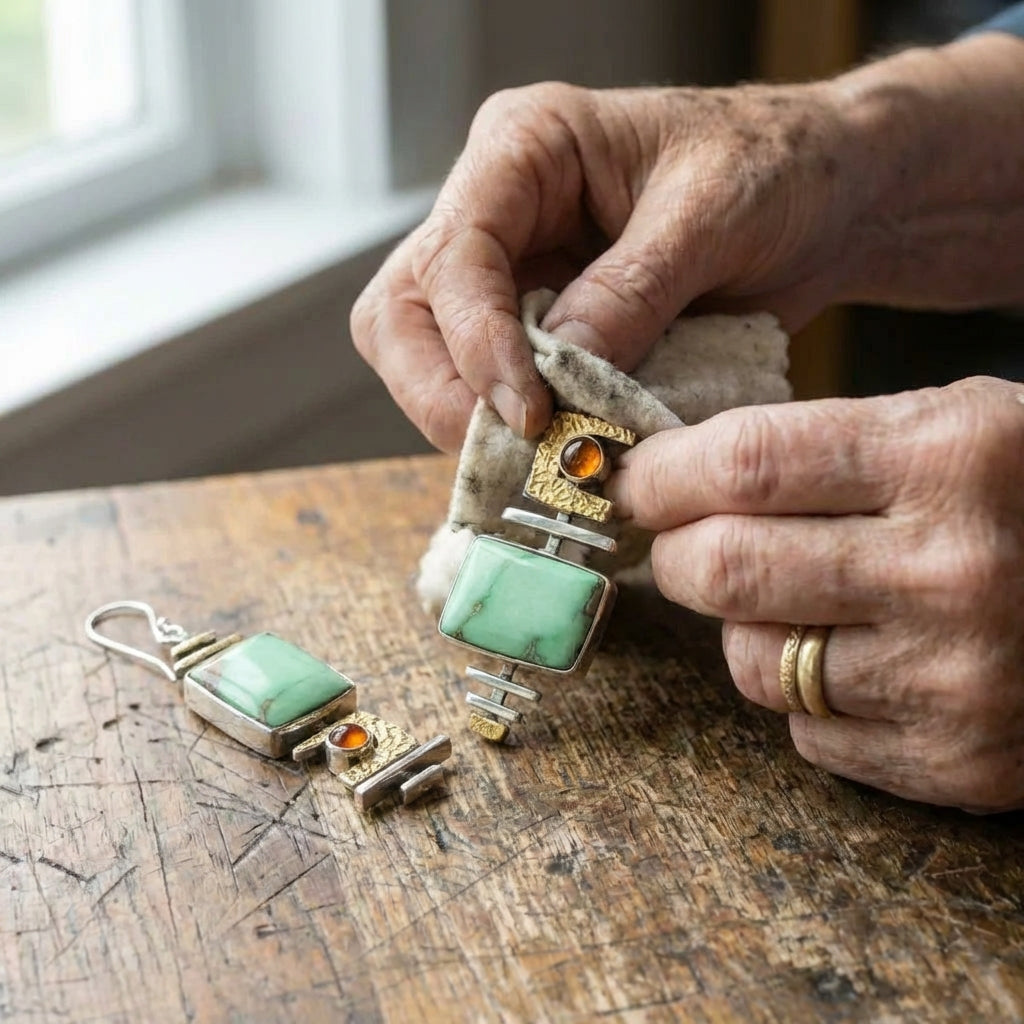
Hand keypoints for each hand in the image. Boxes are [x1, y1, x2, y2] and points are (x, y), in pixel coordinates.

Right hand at [351, 78, 869, 451]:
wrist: (825, 200)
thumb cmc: (776, 168)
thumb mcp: (712, 213)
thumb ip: (632, 292)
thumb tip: (561, 381)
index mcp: (524, 149)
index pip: (453, 256)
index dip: (478, 343)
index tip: (533, 412)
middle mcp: (498, 213)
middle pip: (401, 316)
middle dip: (443, 392)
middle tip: (517, 448)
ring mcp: (513, 277)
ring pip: (428, 362)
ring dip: (473, 421)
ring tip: (546, 458)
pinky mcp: (539, 333)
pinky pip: (492, 392)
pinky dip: (519, 435)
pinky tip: (566, 451)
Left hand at [608, 376, 1023, 811]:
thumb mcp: (954, 429)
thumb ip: (823, 445)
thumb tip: (676, 476)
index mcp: (948, 456)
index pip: (743, 464)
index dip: (661, 474)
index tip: (632, 480)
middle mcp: (950, 570)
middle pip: (723, 567)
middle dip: (673, 554)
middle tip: (679, 543)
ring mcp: (954, 679)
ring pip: (750, 659)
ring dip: (743, 627)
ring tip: (794, 600)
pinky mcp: (956, 761)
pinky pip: (805, 728)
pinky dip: (803, 692)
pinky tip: (859, 658)